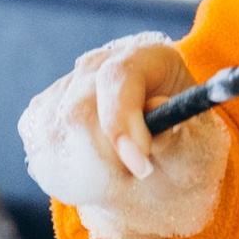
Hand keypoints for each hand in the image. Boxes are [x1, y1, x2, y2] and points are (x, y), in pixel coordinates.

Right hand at [18, 35, 231, 238]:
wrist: (157, 175)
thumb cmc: (184, 160)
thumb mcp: (197, 155)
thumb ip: (181, 139)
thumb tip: (159, 118)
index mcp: (150, 58)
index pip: (118, 76)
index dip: (122, 122)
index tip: (139, 167)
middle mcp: (101, 63)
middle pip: (79, 109)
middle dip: (104, 160)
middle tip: (133, 180)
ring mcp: (66, 85)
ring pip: (53, 133)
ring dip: (85, 173)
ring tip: (120, 181)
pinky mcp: (41, 112)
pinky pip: (42, 149)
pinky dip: (66, 174)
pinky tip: (95, 176)